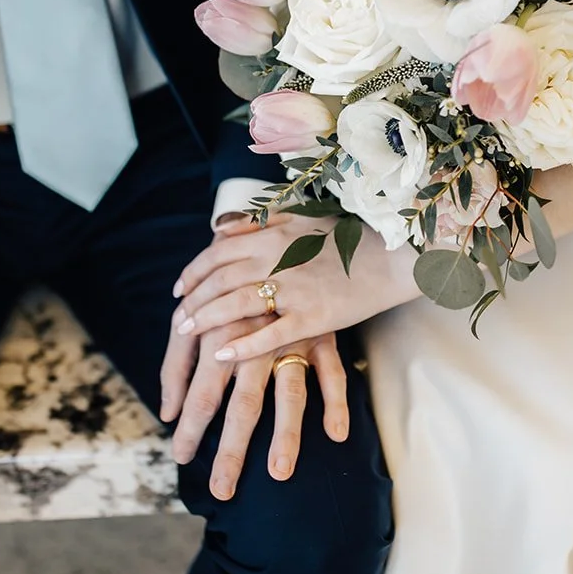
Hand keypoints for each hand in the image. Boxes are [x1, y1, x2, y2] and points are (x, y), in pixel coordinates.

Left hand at [160, 311, 348, 500]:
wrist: (270, 245)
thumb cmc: (221, 292)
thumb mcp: (192, 321)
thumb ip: (175, 366)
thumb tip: (167, 413)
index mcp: (220, 338)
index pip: (201, 396)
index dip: (191, 430)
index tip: (183, 460)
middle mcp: (254, 343)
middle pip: (242, 405)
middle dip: (231, 449)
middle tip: (222, 489)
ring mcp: (291, 340)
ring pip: (289, 394)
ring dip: (285, 435)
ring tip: (279, 474)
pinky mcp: (321, 335)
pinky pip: (332, 373)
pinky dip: (337, 403)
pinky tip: (337, 435)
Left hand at [173, 214, 418, 364]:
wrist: (394, 258)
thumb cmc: (348, 238)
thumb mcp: (301, 219)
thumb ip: (259, 223)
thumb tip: (220, 230)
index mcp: (273, 234)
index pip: (217, 253)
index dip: (193, 271)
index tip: (180, 288)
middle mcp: (278, 259)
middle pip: (219, 280)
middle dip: (193, 299)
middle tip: (178, 317)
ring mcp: (295, 289)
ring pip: (236, 305)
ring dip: (206, 319)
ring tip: (187, 333)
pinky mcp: (314, 317)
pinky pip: (271, 334)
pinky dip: (243, 344)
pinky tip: (222, 355)